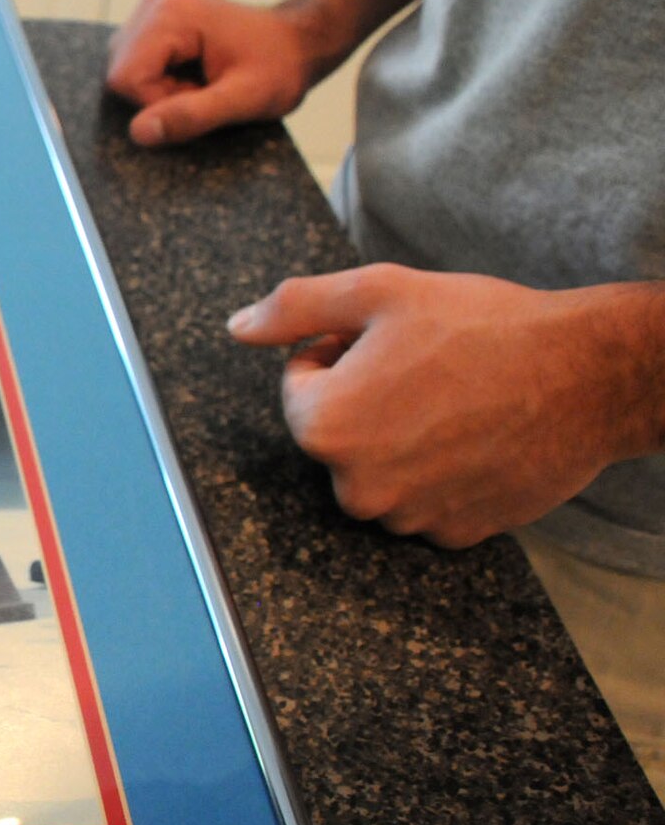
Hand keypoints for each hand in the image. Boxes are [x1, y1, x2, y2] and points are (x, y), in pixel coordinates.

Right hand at [105, 0, 323, 147]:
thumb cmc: (281, 67)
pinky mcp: (156, 10)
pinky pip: (136, 57)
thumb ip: (191, 116)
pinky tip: (192, 69)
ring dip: (159, 85)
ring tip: (201, 78)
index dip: (160, 102)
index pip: (127, 78)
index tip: (203, 96)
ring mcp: (154, 0)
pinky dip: (160, 74)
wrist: (301, 39)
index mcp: (173, 13)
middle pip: (122, 70)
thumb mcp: (244, 100)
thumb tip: (139, 131)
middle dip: (159, 93)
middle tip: (204, 88)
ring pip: (126, 66)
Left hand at [228, 264, 663, 547]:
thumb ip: (295, 308)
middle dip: (365, 397)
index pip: (300, 382)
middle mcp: (356, 487)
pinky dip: (442, 469)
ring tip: (456, 398)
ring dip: (401, 435)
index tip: (389, 339)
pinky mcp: (456, 533)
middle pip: (337, 430)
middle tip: (425, 365)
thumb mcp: (377, 291)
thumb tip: (237, 326)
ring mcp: (408, 517)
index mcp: (324, 428)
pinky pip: (426, 497)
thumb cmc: (481, 326)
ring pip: (380, 466)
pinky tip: (478, 436)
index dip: (339, 349)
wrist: (587, 375)